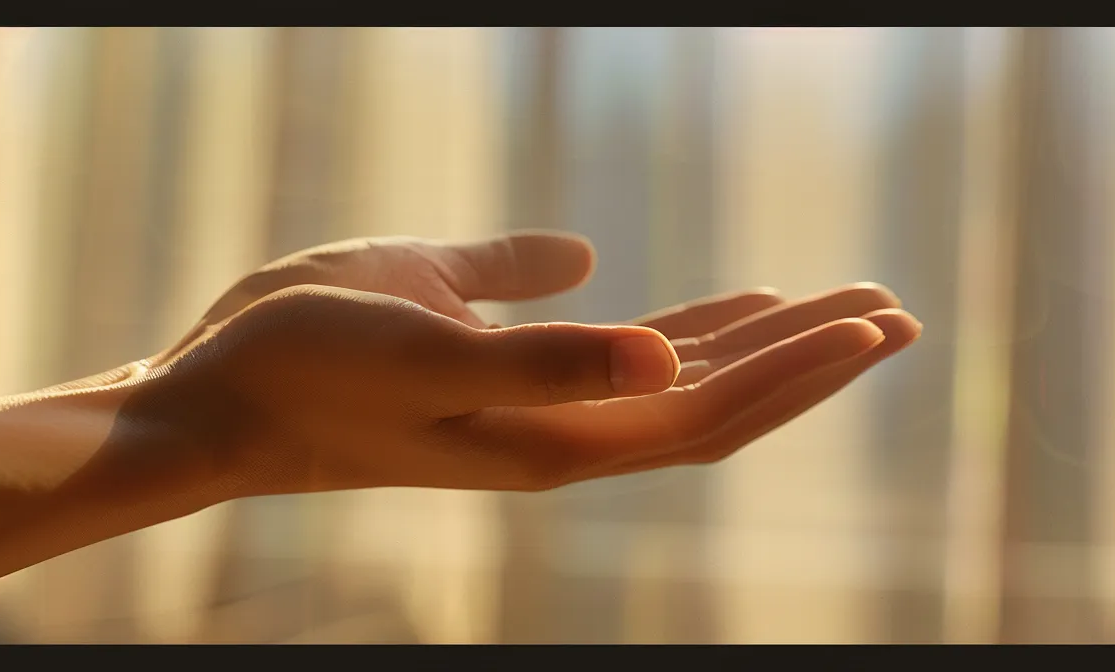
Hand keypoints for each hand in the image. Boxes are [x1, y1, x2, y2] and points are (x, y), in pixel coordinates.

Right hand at [126, 233, 920, 494]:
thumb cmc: (306, 371)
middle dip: (805, 358)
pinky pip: (619, 355)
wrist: (220, 400)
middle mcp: (557, 432)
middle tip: (894, 309)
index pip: (706, 408)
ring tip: (834, 305)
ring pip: (675, 379)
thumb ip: (542, 358)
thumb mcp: (420, 348)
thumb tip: (663, 353)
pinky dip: (683, 329)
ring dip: (759, 345)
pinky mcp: (498, 372)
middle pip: (713, 400)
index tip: (873, 321)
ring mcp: (530, 406)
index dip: (793, 370)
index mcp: (552, 437)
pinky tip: (713, 306)